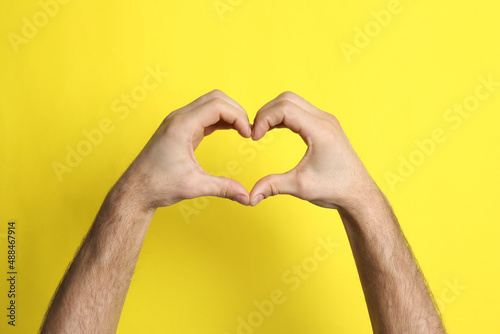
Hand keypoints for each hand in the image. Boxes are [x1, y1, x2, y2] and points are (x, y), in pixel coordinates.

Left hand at [118, 90, 251, 209]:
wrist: (136, 190)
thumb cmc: (158, 185)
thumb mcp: (194, 186)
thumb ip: (223, 188)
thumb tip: (247, 197)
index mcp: (181, 126)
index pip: (217, 106)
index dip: (238, 116)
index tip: (248, 135)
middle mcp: (179, 118)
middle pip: (215, 98)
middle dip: (236, 111)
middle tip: (248, 131)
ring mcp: (178, 122)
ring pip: (210, 104)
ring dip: (229, 114)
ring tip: (243, 131)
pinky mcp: (180, 129)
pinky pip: (204, 115)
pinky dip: (220, 120)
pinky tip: (231, 131)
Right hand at [249, 92, 376, 208]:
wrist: (358, 192)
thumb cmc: (334, 189)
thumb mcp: (300, 187)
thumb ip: (272, 186)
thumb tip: (250, 197)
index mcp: (319, 130)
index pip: (284, 109)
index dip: (264, 119)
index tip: (255, 138)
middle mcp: (324, 120)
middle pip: (287, 99)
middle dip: (266, 113)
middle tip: (255, 133)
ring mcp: (326, 120)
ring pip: (293, 101)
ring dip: (274, 112)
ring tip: (262, 131)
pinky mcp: (325, 125)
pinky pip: (300, 109)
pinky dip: (283, 115)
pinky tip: (274, 129)